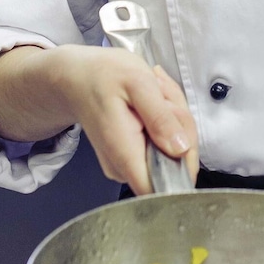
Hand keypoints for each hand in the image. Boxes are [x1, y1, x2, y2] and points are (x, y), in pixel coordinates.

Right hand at [59, 47, 199, 194]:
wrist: (78, 77)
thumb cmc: (103, 76)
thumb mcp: (138, 83)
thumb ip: (160, 118)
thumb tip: (180, 149)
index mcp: (124, 153)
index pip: (163, 187)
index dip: (185, 162)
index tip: (178, 129)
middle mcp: (125, 167)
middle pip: (177, 162)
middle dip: (180, 125)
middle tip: (162, 97)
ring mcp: (129, 163)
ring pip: (175, 149)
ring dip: (174, 119)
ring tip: (154, 95)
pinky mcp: (135, 156)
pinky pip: (167, 143)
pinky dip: (167, 121)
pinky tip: (152, 102)